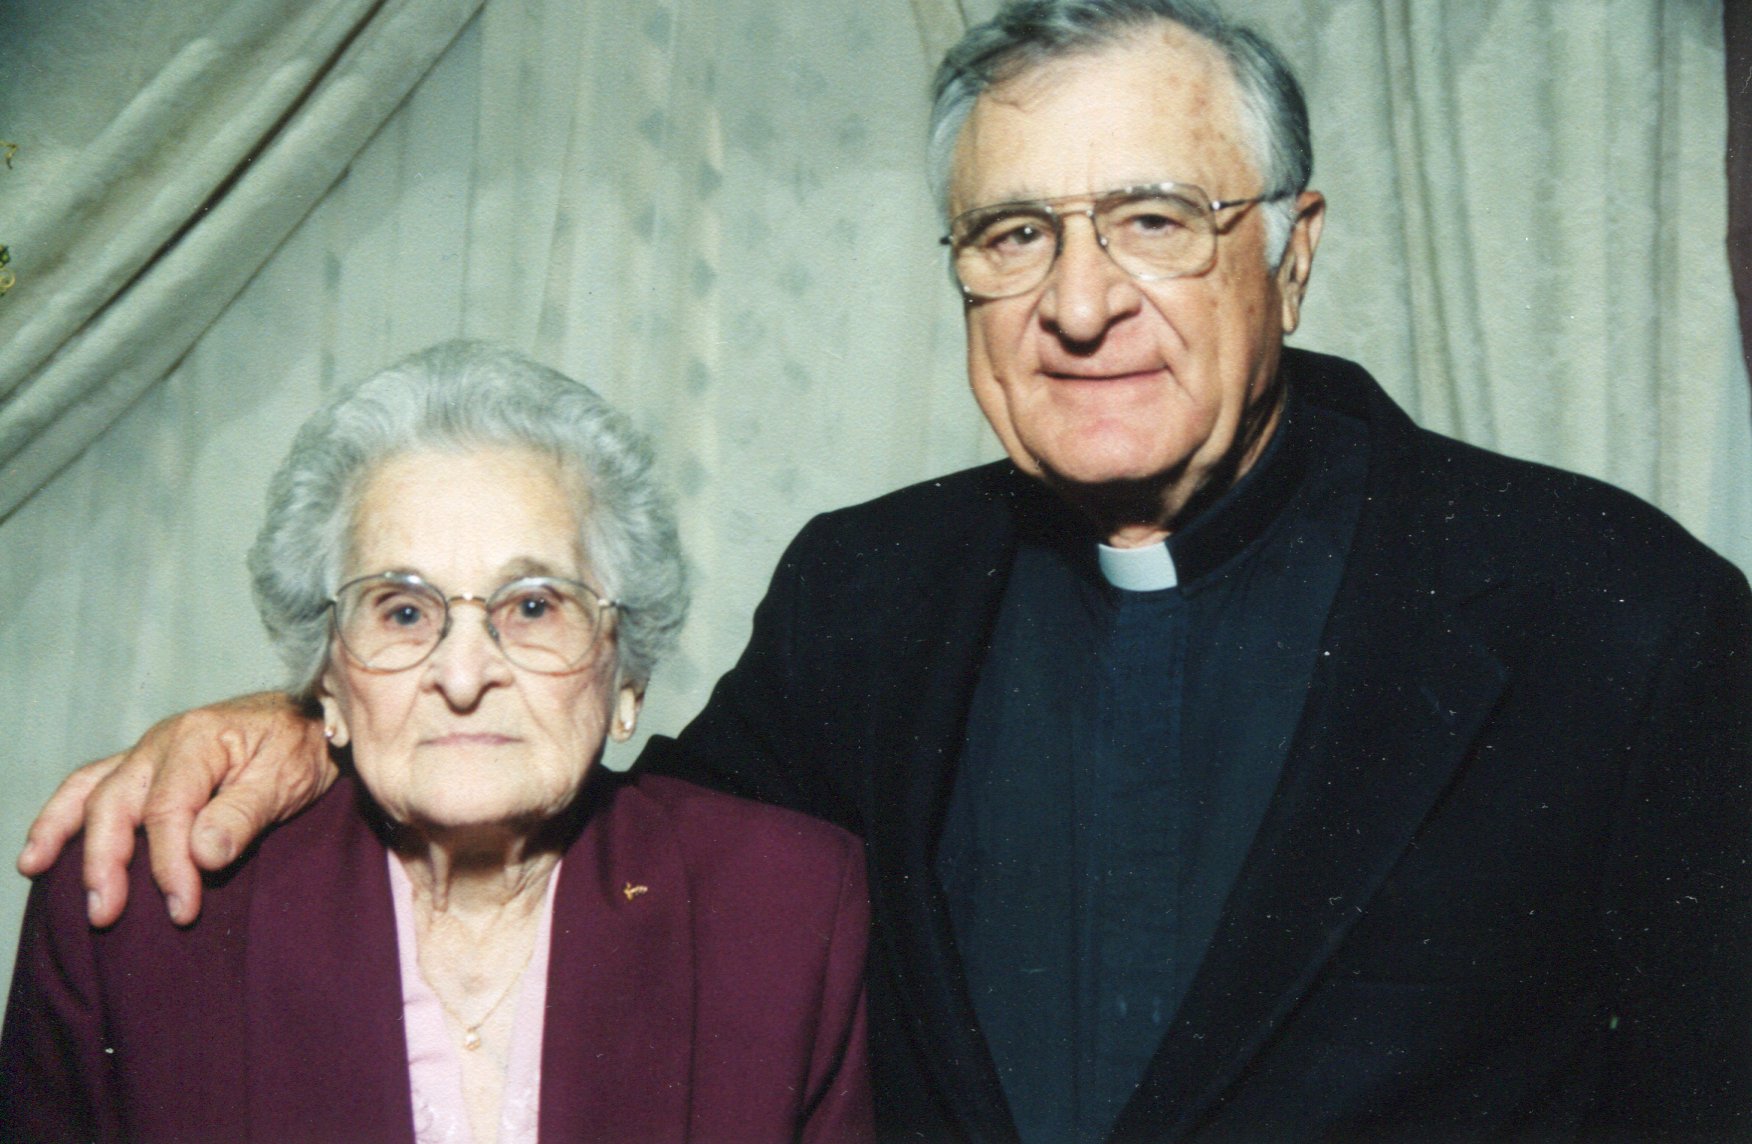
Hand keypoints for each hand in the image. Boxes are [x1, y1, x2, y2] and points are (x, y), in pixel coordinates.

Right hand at [16, 692, 335, 926]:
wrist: (312, 718)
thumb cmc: (300, 749)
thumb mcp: (285, 780)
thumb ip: (242, 816)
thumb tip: (201, 855)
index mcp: (197, 740)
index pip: (168, 811)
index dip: (170, 865)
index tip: (182, 909)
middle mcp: (162, 741)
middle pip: (117, 803)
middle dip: (106, 862)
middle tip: (106, 914)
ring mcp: (148, 750)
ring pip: (92, 791)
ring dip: (63, 833)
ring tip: (37, 871)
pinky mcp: (145, 764)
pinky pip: (92, 784)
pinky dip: (62, 813)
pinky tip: (42, 847)